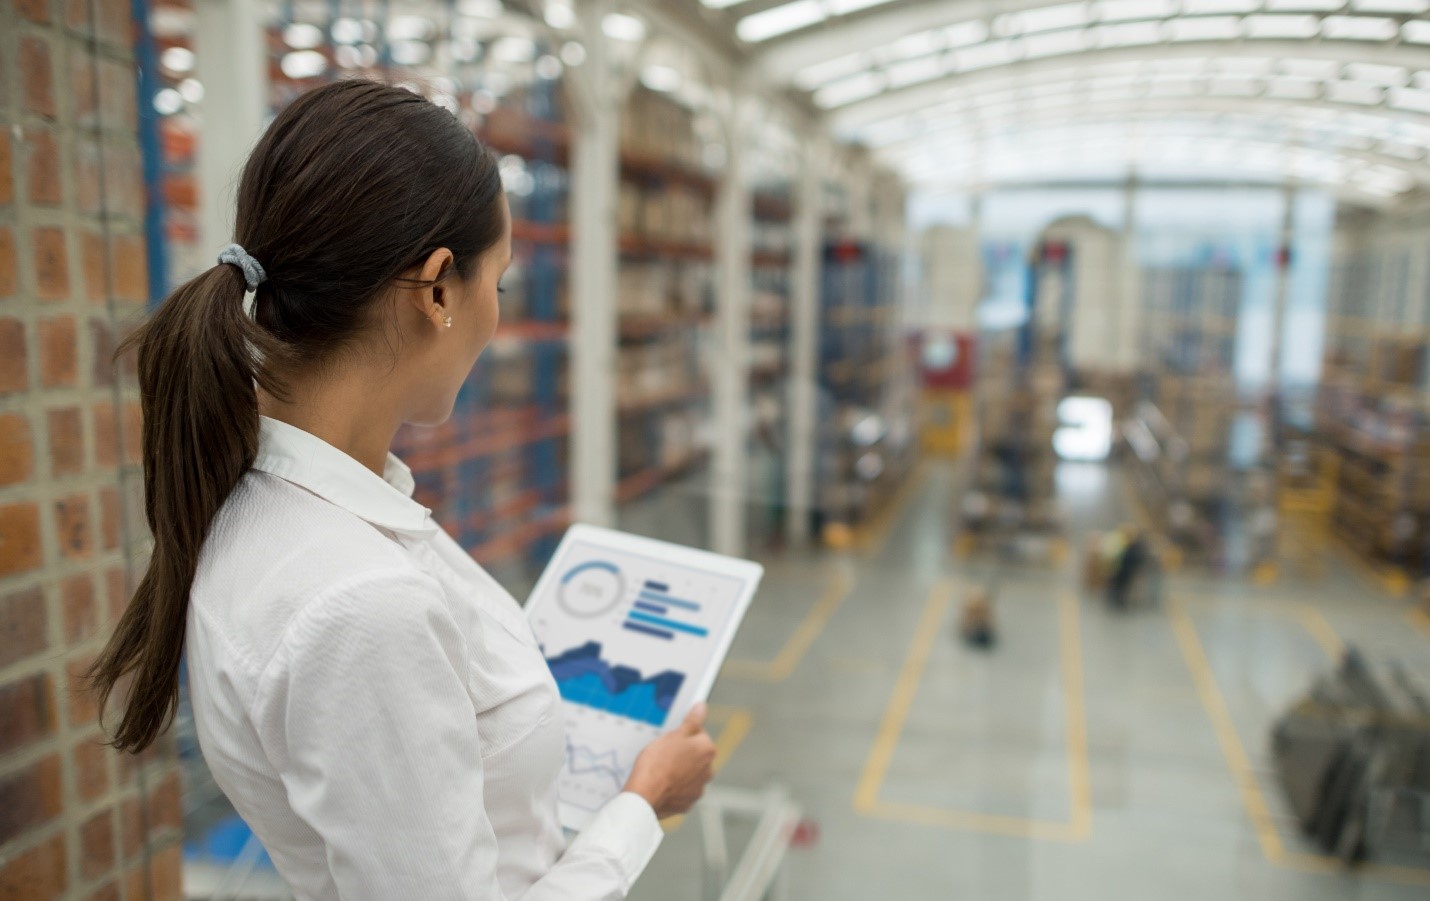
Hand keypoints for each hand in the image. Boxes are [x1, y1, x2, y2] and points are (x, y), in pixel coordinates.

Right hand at [623, 702, 716, 818]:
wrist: (645, 796)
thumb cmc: (657, 763)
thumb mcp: (673, 735)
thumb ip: (691, 721)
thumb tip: (702, 707)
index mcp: (707, 750)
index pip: (699, 734)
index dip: (683, 734)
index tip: (671, 739)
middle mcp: (708, 770)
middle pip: (696, 755)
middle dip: (683, 753)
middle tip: (664, 754)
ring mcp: (698, 788)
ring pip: (690, 773)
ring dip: (680, 770)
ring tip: (661, 770)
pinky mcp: (688, 802)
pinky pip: (682, 790)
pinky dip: (675, 787)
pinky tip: (662, 784)